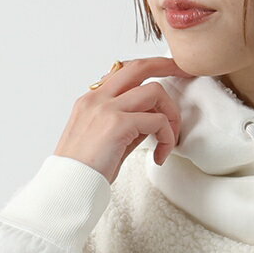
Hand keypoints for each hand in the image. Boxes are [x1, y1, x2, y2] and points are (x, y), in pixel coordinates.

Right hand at [54, 56, 195, 183]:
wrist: (67, 187)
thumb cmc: (82, 173)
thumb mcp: (103, 142)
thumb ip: (125, 126)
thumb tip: (150, 122)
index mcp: (91, 99)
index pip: (124, 72)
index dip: (149, 70)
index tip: (167, 73)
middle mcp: (98, 98)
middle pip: (139, 66)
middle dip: (168, 65)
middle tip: (186, 72)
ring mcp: (107, 108)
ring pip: (155, 91)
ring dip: (171, 115)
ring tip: (169, 140)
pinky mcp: (118, 124)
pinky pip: (157, 121)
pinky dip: (166, 138)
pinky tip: (160, 156)